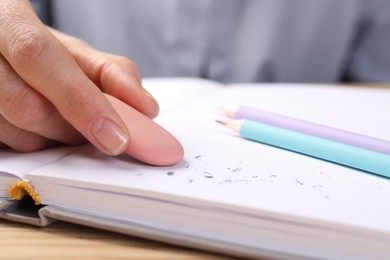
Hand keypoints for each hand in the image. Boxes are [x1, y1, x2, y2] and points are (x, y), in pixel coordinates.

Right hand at [0, 0, 158, 154]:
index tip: (117, 137)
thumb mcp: (76, 52)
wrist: (1, 51)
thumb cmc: (42, 50)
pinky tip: (43, 128)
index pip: (37, 55)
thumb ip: (112, 74)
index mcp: (6, 19)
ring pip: (18, 135)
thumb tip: (147, 108)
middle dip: (74, 127)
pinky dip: (39, 144)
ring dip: (56, 138)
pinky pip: (10, 149)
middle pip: (28, 105)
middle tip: (96, 127)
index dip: (81, 101)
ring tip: (63, 118)